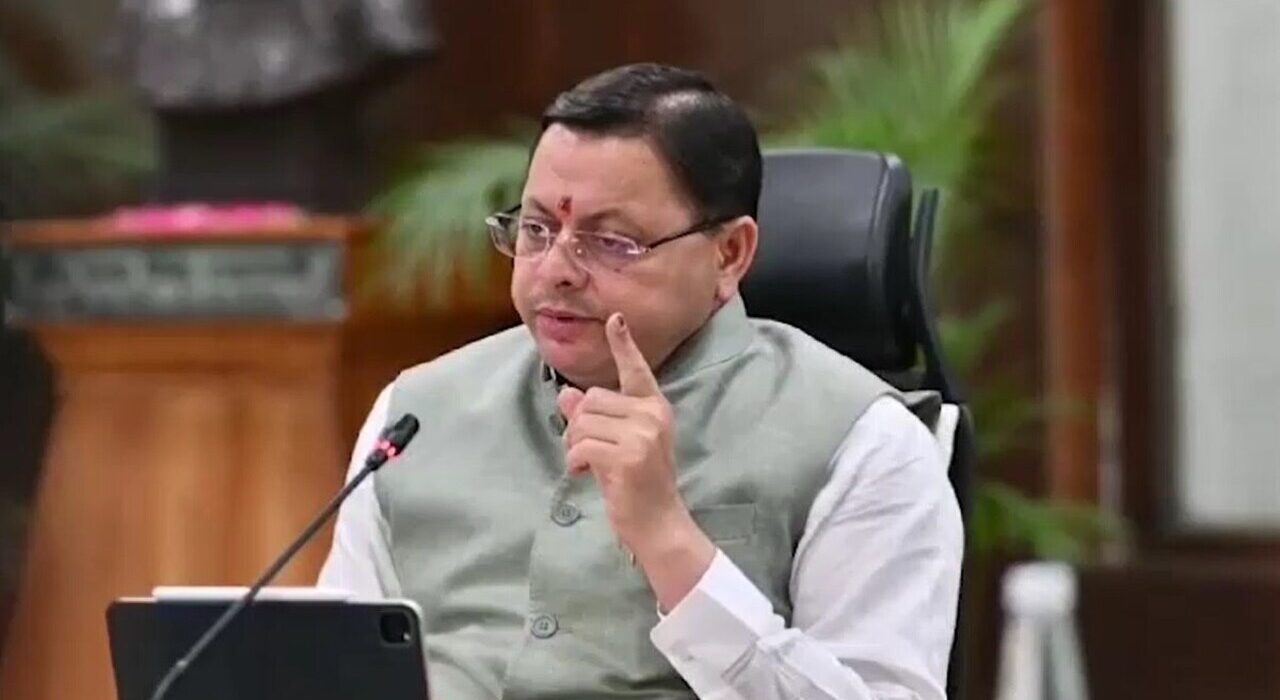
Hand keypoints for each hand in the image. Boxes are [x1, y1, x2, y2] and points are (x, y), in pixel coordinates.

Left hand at [559, 313, 714, 609]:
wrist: (658, 523)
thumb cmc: (637, 484)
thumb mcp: (616, 445)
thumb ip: (594, 419)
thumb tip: (567, 395)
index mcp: (653, 407)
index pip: (636, 370)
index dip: (623, 344)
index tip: (615, 319)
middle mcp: (651, 415)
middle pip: (592, 400)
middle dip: (579, 426)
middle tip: (587, 453)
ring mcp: (642, 435)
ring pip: (583, 423)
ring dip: (575, 446)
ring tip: (589, 466)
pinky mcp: (628, 456)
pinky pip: (581, 446)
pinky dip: (575, 462)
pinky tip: (586, 474)